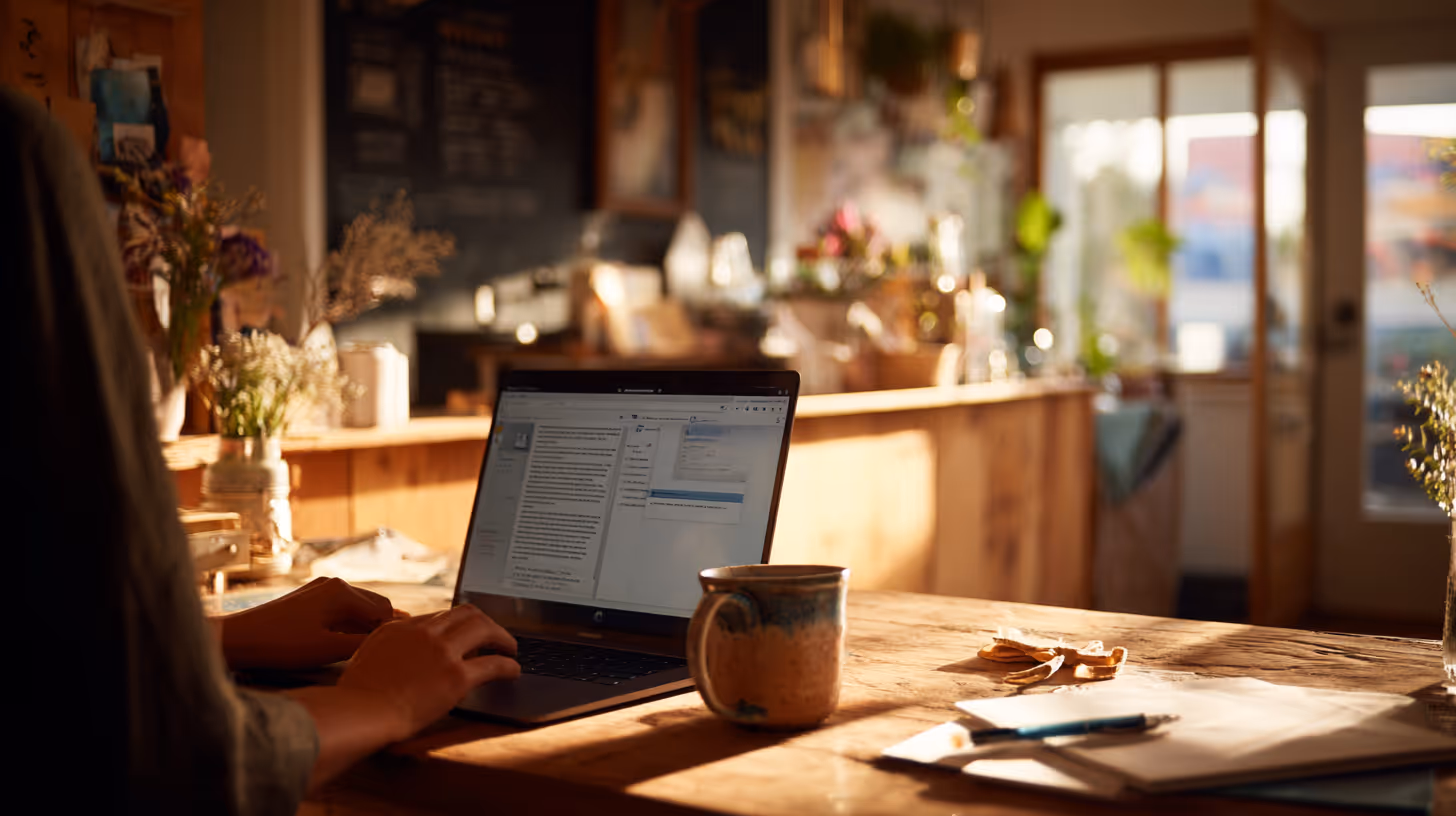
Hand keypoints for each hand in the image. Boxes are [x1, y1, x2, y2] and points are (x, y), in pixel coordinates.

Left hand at [219, 577, 398, 669]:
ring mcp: (320, 588)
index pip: (385, 610)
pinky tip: (346, 642)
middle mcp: (335, 583)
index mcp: (343, 591)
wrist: (238, 639)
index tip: (398, 653)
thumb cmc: (283, 646)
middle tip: (390, 653)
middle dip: (382, 627)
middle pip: (374, 605)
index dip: (393, 632)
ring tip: (369, 651)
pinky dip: (349, 624)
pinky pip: (341, 609)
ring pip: (358, 607)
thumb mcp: (328, 649)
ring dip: (365, 626)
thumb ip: (363, 643)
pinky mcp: (309, 598)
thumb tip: (392, 641)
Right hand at [336, 604, 519, 739]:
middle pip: (467, 613)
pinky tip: (513, 671)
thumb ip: (386, 644)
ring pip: (484, 629)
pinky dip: (508, 665)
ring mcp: (442, 652)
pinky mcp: (456, 676)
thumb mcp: (365, 655)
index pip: (440, 616)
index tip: (467, 635)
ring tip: (510, 649)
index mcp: (402, 627)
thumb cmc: (357, 695)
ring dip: (502, 638)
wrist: (361, 712)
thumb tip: (400, 645)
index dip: (458, 626)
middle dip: (485, 622)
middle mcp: (425, 632)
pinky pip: (493, 664)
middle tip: (495, 635)